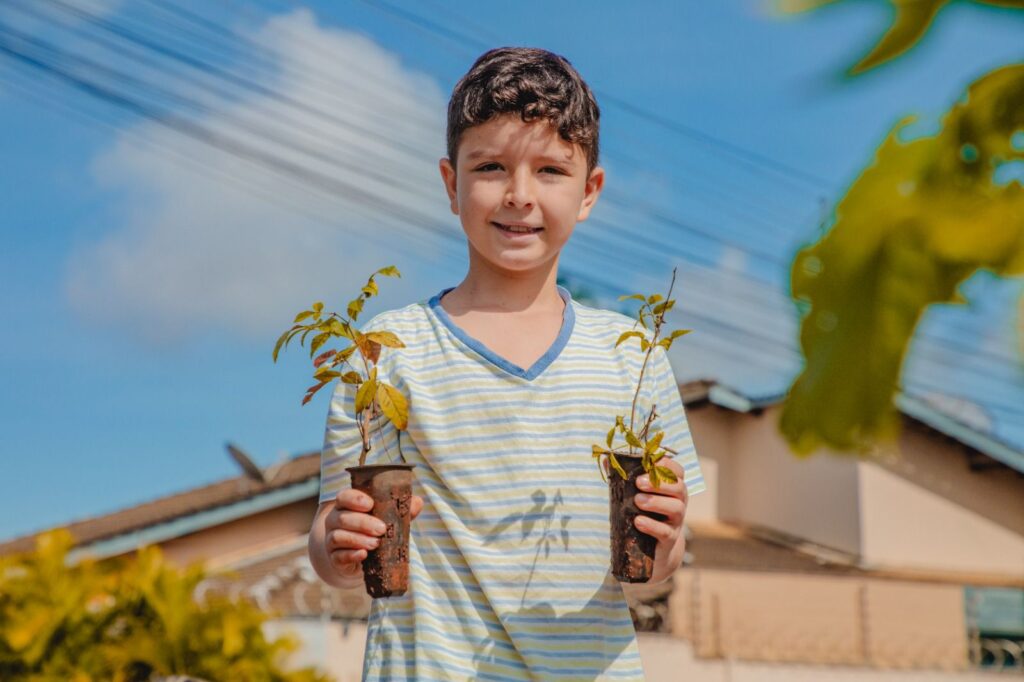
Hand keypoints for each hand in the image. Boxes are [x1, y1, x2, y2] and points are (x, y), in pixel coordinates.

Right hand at [324, 487, 423, 581]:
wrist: (360, 556)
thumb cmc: (375, 529)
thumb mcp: (388, 518)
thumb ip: (401, 509)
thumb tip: (418, 502)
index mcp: (346, 505)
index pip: (344, 497)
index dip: (355, 499)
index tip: (370, 504)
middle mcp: (335, 520)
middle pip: (342, 518)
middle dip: (363, 523)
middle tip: (382, 529)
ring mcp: (332, 539)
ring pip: (338, 537)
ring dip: (358, 540)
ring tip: (376, 543)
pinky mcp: (334, 558)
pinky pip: (338, 556)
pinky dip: (351, 555)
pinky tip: (363, 555)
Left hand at [632, 457, 688, 583]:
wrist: (649, 550)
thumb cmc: (642, 514)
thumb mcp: (635, 495)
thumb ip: (624, 477)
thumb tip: (606, 459)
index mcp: (671, 488)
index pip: (677, 471)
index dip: (666, 465)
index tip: (651, 463)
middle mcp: (678, 502)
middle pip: (679, 488)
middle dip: (659, 483)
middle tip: (638, 482)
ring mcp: (676, 522)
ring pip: (676, 508)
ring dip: (656, 502)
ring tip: (638, 501)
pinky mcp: (669, 539)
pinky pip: (665, 531)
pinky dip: (652, 525)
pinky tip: (638, 522)